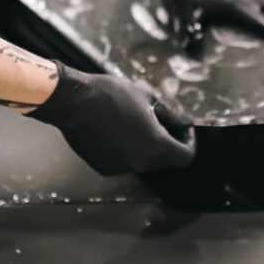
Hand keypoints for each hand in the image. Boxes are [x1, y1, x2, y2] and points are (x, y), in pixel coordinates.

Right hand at [26, 62, 195, 175]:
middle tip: (162, 123)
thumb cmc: (113, 94)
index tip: (181, 128)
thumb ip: (171, 115)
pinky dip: (128, 151)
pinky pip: (125, 162)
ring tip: (136, 124)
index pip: (185, 157)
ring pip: (145, 162)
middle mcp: (141, 163)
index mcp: (156, 145)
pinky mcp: (104, 168)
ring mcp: (121, 168)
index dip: (188, 142)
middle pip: (166, 162)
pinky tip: (118, 132)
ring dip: (147, 147)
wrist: (74, 102)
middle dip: (169, 144)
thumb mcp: (148, 98)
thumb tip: (186, 123)